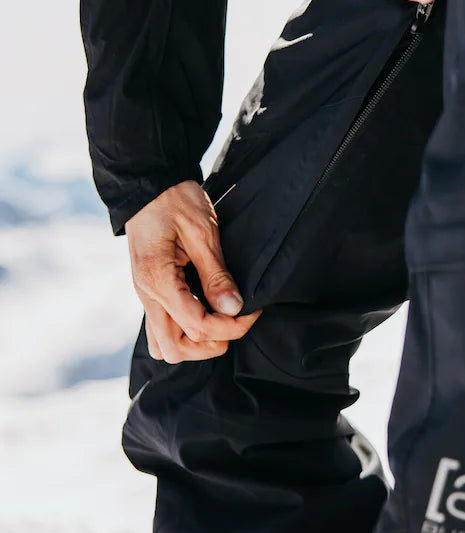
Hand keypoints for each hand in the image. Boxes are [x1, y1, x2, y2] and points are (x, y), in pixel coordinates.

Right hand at [125, 181, 260, 363]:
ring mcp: (145, 295)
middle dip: (211, 344)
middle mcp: (146, 294)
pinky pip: (161, 329)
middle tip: (237, 321)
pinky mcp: (150, 292)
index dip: (230, 326)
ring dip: (195, 344)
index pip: (196, 326)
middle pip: (175, 349)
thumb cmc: (175, 200)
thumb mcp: (202, 231)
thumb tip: (232, 308)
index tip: (252, 311)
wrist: (149, 184)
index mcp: (157, 279)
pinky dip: (183, 333)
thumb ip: (216, 274)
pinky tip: (204, 315)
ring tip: (222, 322)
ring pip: (164, 346)